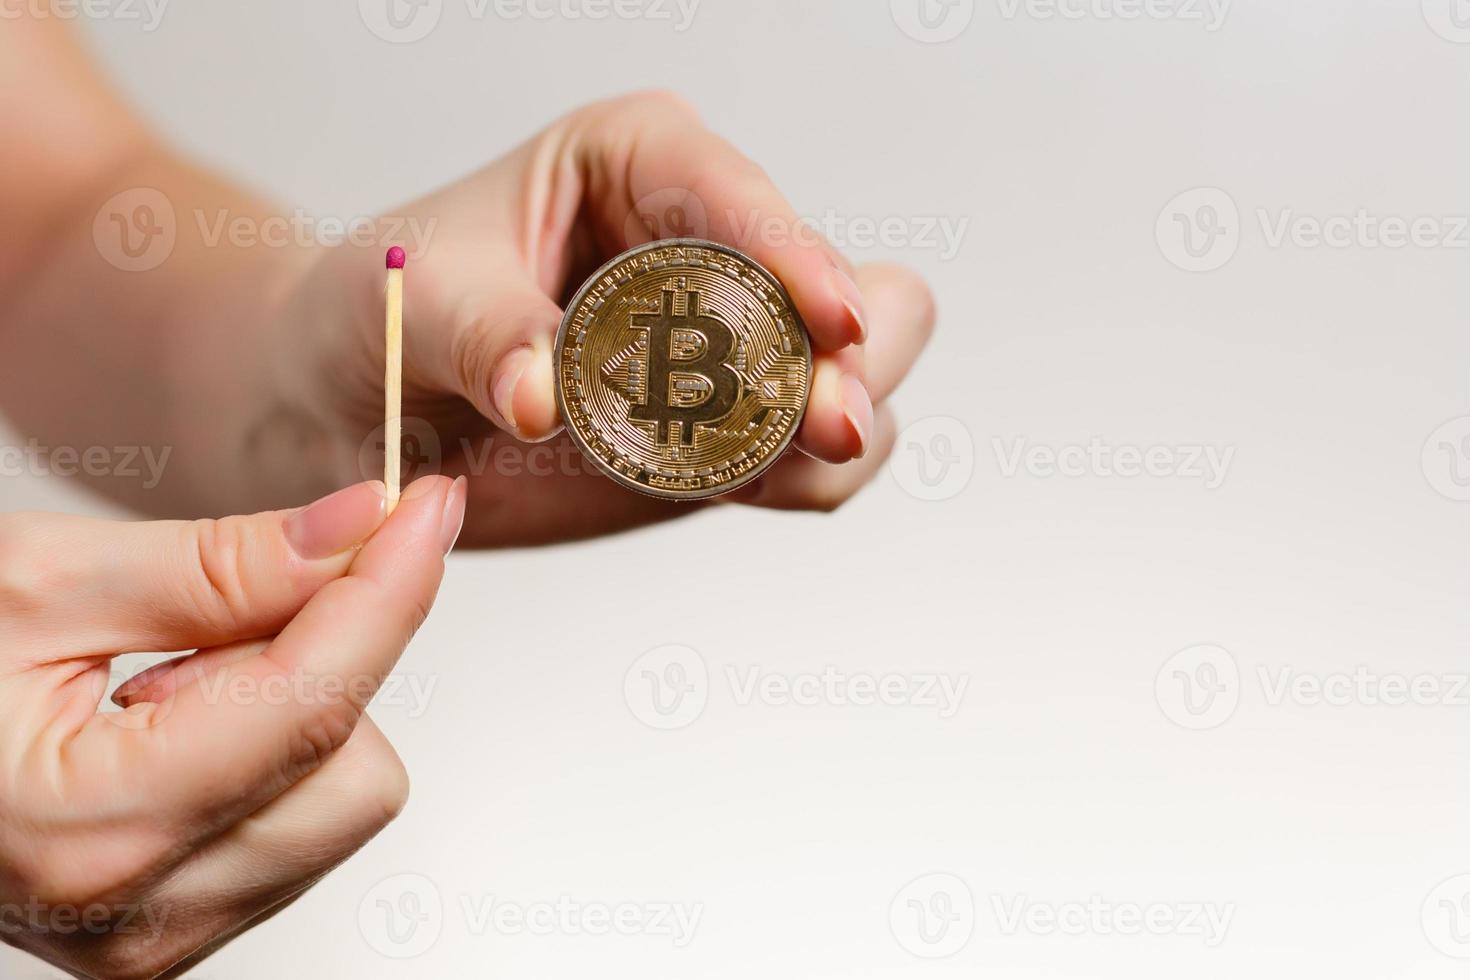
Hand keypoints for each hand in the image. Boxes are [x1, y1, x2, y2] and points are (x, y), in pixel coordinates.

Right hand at [0, 476, 464, 978]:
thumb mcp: (39, 580)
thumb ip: (221, 563)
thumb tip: (365, 526)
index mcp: (92, 828)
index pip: (314, 699)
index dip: (390, 587)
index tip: (428, 506)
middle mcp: (140, 916)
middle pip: (359, 764)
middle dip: (326, 659)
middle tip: (224, 604)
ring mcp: (157, 938)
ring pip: (344, 797)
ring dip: (296, 708)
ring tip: (168, 674)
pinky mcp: (171, 930)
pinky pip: (301, 825)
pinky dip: (273, 751)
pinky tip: (173, 721)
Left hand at [272, 91, 935, 545]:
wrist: (362, 413)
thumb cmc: (384, 313)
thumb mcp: (417, 297)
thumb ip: (483, 332)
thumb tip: (546, 394)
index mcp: (643, 162)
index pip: (744, 196)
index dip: (798, 255)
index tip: (830, 324)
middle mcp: (713, 246)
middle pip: (854, 289)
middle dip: (848, 361)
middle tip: (822, 422)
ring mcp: (737, 348)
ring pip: (861, 384)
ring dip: (834, 436)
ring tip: (763, 474)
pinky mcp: (735, 434)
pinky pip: (816, 464)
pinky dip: (802, 483)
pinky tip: (743, 492)